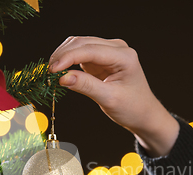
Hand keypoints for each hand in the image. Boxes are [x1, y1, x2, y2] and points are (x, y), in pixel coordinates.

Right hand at [49, 36, 179, 156]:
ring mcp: (109, 51)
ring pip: (79, 45)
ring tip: (53, 73)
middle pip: (82, 43)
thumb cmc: (133, 108)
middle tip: (48, 73)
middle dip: (63, 55)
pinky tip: (60, 71)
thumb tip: (63, 78)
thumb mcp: (109, 99)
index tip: (53, 70)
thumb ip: (86, 86)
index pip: (90, 50)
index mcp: (124, 56)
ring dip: (63, 56)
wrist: (143, 114)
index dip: (68, 57)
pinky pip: (80, 53)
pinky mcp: (101, 58)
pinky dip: (68, 60)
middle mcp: (117, 49)